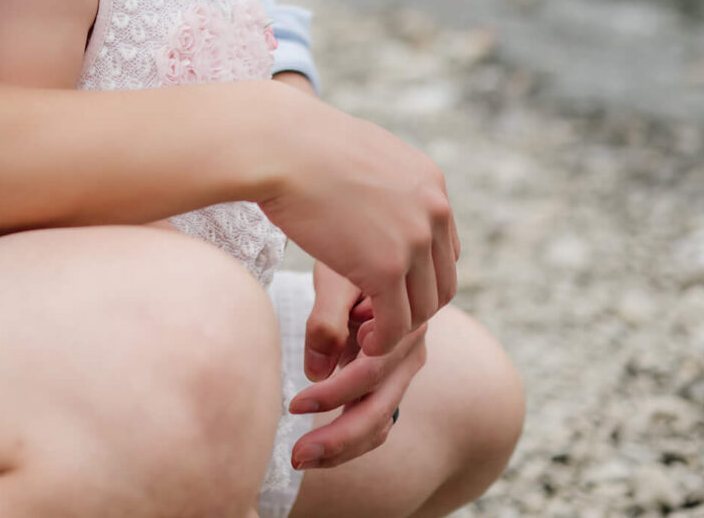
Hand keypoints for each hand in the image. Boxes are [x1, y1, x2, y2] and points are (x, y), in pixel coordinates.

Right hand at [258, 98, 458, 355]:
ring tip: (369, 333)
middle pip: (441, 281)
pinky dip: (383, 340)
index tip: (391, 288)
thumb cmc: (302, 146)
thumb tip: (371, 185)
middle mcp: (433, 211)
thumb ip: (382, 179)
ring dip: (398, 327)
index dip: (420, 276)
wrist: (281, 146)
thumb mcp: (362, 153)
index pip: (445, 248)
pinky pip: (396, 321)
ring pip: (423, 307)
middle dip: (414, 306)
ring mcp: (414, 241)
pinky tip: (363, 341)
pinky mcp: (387, 268)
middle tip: (380, 317)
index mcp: (431, 183)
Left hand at [287, 264, 429, 470]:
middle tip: (297, 456)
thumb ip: (327, 320)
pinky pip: (378, 419)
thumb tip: (314, 373)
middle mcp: (410, 351)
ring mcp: (403, 368)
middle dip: (338, 438)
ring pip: (381, 421)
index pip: (371, 372)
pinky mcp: (390, 378)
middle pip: (380, 407)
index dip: (333, 393)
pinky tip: (318, 451)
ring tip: (301, 459)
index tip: (293, 405)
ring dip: (343, 447)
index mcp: (404, 322)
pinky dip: (351, 439)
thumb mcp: (336, 275)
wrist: (374, 243)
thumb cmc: (349, 251)